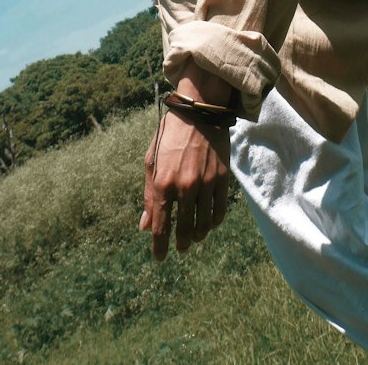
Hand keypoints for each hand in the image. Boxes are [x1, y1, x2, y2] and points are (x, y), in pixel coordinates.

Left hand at [141, 110, 230, 260]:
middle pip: (185, 230)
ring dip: (198, 236)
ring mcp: (206, 183)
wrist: (199, 111)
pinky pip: (220, 211)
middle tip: (180, 247)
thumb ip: (149, 196)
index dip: (159, 246)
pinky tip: (209, 224)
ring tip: (195, 237)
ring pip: (204, 225)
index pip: (161, 226)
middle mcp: (185, 186)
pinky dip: (214, 223)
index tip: (160, 257)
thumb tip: (145, 227)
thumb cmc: (170, 136)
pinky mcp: (222, 178)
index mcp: (163, 182)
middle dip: (181, 243)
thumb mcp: (151, 162)